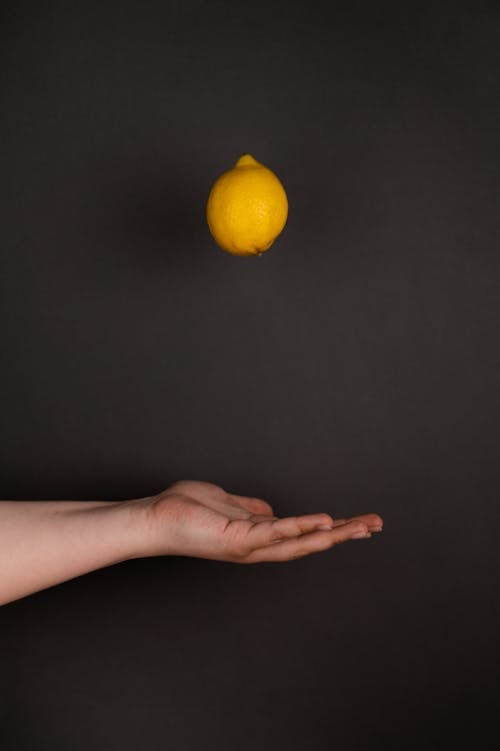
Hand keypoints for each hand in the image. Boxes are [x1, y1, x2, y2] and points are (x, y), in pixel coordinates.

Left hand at [141, 480, 382, 563]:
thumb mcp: (228, 504)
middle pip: (310, 543)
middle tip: (376, 525)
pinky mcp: (238, 538)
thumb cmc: (185, 511)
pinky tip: (324, 521)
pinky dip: (301, 527)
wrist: (154, 519)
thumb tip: (272, 510)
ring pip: (300, 542)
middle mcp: (259, 546)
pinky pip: (275, 532)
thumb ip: (252, 509)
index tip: (360, 522)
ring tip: (363, 526)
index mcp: (258, 536)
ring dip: (334, 534)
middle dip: (345, 534)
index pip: (303, 534)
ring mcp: (249, 545)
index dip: (332, 529)